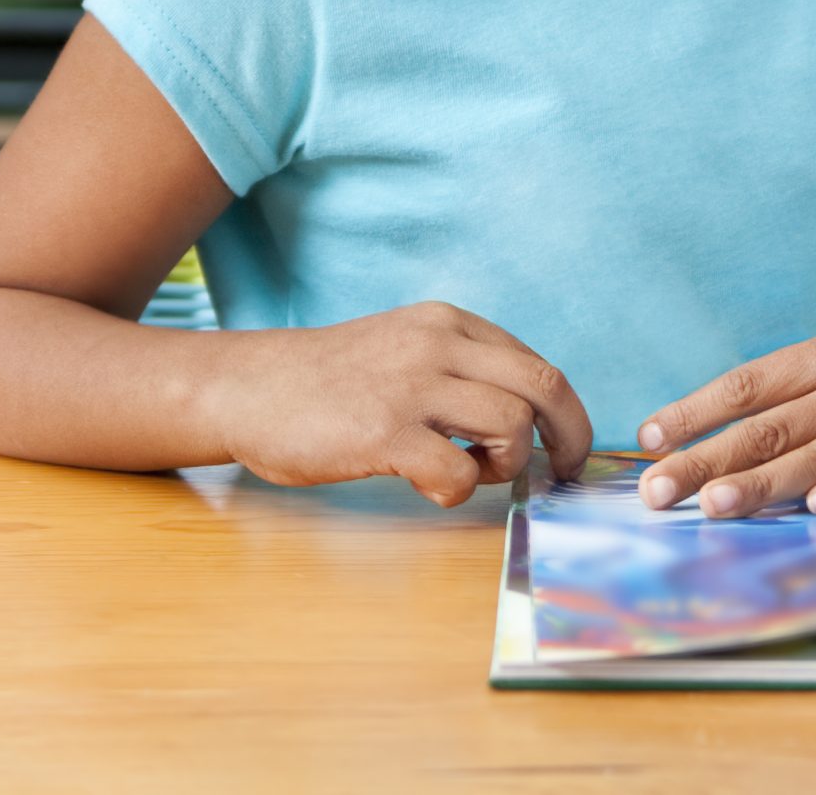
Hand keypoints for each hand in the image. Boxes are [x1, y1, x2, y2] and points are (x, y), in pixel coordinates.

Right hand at [211, 301, 592, 506]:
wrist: (246, 388)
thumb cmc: (329, 381)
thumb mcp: (405, 348)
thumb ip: (460, 370)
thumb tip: (525, 419)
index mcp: (450, 325)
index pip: (539, 366)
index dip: (566, 414)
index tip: (565, 447)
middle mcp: (439, 345)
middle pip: (544, 387)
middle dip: (569, 437)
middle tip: (562, 473)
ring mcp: (411, 386)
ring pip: (512, 425)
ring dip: (506, 465)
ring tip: (469, 472)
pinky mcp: (382, 432)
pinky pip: (457, 472)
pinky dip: (458, 490)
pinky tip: (428, 485)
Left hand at [634, 311, 815, 518]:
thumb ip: (801, 387)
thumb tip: (726, 423)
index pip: (746, 383)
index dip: (694, 410)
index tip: (647, 438)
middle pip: (767, 427)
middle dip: (705, 460)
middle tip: (653, 492)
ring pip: (815, 454)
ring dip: (761, 483)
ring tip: (712, 507)